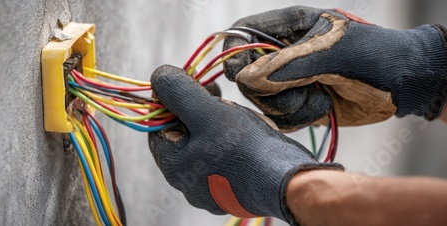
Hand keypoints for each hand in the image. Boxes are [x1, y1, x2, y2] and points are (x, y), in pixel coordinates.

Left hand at [148, 65, 342, 223]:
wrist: (287, 183)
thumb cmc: (246, 148)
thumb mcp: (207, 111)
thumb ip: (179, 92)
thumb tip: (160, 76)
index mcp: (174, 166)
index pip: (158, 125)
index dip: (174, 100)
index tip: (196, 86)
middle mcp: (188, 183)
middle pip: (183, 135)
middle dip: (197, 112)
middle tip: (218, 98)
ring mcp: (210, 189)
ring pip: (204, 146)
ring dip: (215, 125)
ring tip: (236, 117)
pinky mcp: (232, 189)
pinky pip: (222, 159)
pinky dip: (230, 142)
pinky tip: (246, 135)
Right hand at [223, 6, 446, 130]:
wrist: (404, 83)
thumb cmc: (376, 56)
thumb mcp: (334, 52)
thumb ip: (289, 64)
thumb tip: (248, 80)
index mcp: (288, 27)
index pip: (241, 34)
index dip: (234, 54)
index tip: (245, 75)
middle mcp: (283, 53)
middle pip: (246, 75)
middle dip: (271, 90)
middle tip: (302, 88)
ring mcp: (289, 80)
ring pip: (261, 101)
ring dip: (289, 106)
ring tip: (320, 97)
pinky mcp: (297, 103)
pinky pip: (278, 118)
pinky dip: (297, 119)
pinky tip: (321, 108)